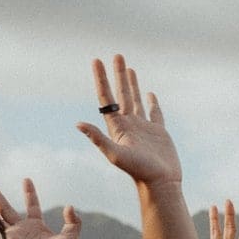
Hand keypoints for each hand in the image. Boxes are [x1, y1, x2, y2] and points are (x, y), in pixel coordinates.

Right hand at [0, 179, 80, 238]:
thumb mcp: (71, 237)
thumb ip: (73, 222)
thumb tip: (70, 207)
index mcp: (37, 226)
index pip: (31, 205)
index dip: (29, 193)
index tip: (26, 180)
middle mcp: (23, 228)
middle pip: (8, 208)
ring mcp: (14, 234)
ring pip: (0, 214)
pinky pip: (0, 225)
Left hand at [77, 56, 180, 185]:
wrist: (161, 183)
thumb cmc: (139, 171)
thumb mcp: (115, 154)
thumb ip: (97, 138)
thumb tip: (78, 124)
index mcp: (117, 126)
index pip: (106, 97)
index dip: (101, 79)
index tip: (97, 61)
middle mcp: (128, 124)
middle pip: (121, 94)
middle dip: (117, 75)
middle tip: (116, 55)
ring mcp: (143, 127)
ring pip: (136, 100)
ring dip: (132, 83)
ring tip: (129, 68)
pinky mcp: (159, 132)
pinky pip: (155, 113)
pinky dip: (152, 102)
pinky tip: (150, 93)